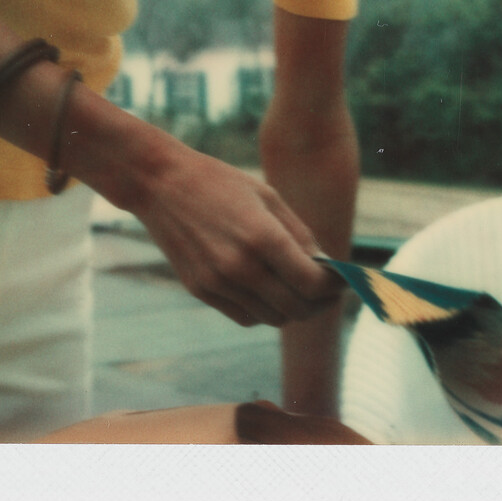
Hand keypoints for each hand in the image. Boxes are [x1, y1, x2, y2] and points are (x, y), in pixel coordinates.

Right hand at [131, 145, 342, 327]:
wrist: (159, 184)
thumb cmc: (217, 182)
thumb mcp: (267, 196)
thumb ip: (299, 234)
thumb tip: (324, 266)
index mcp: (262, 237)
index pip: (312, 284)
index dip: (334, 288)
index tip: (342, 283)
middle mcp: (240, 266)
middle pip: (296, 308)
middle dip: (320, 304)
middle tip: (329, 294)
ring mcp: (217, 283)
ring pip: (271, 319)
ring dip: (293, 310)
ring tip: (301, 293)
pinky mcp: (200, 291)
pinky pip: (244, 317)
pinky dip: (264, 312)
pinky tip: (271, 293)